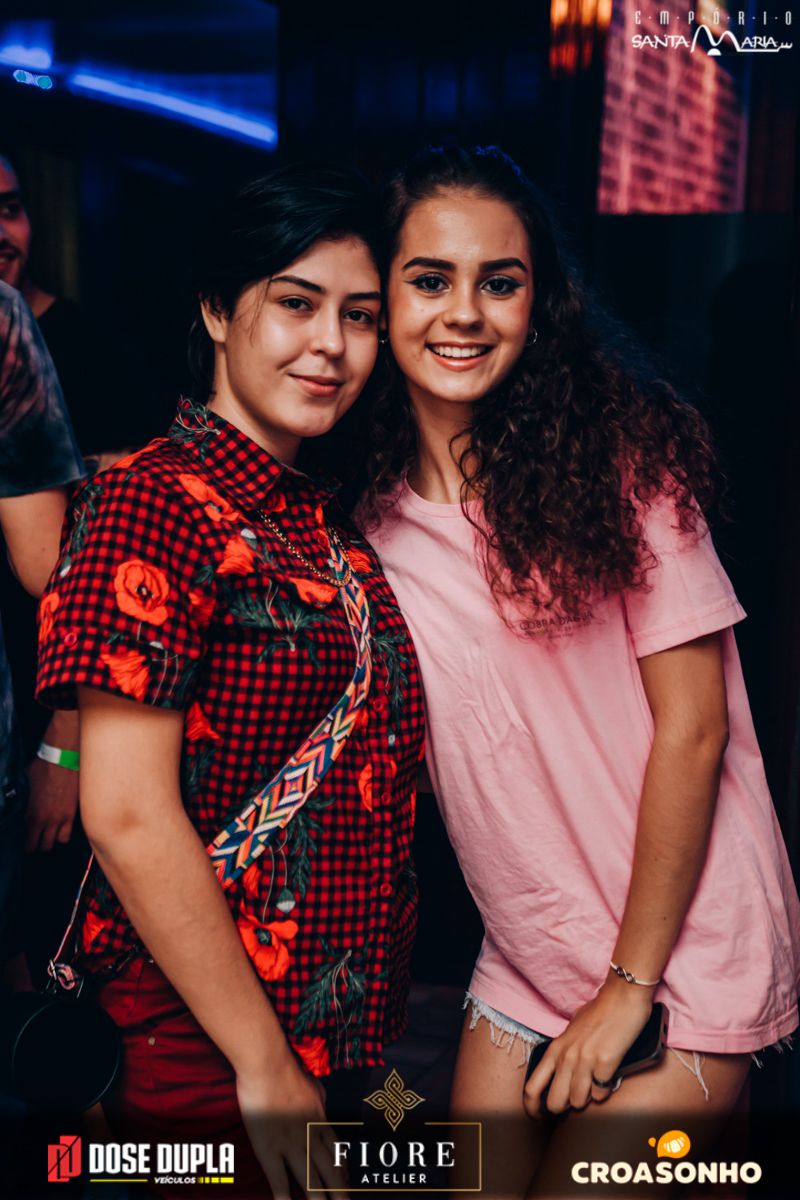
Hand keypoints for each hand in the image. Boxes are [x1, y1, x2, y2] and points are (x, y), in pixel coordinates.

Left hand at [25, 755, 78, 851]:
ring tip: (54, 834)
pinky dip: (67, 831)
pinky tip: (65, 825)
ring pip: (59, 841)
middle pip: (44, 846)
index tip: (30, 843)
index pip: (29, 842)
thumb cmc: (46, 766)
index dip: (29, 845)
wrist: (64, 758)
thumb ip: (30, 792)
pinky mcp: (75, 811)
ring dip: (56, 839)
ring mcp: (63, 817)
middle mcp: (48, 820)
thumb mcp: (29, 780)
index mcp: (33, 814)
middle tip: (41, 841)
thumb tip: (30, 788)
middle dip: (41, 845)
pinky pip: (71, 830)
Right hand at [236, 1053, 347, 1199]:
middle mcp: (310, 1135)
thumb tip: (323, 1103)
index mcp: (320, 1119)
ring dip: (318, 1198)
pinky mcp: (269, 1148)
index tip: (348, 1183)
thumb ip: (319, 1098)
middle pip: (328, 1169)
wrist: (269, 1064)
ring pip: (309, 1178)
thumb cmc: (289, 1070)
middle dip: (339, 1191)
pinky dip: (284, 1196)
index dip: (343, 1170)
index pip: (336, 1150)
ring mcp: (291, 1143)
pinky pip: (279, 1178)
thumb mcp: (313, 1083)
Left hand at [523, 976, 652, 1116]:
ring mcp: (585, 1060)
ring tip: (595, 1084)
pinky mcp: (605, 1063)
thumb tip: (563, 1068)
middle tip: (576, 1099)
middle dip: (566, 1107)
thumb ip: (565, 1049)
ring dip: (588, 1098)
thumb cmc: (600, 1011)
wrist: (622, 997)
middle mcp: (566, 1056)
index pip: (532, 1088)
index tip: (539, 1116)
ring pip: (578, 1102)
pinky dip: (605, 1091)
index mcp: (555, 1049)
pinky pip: (601, 1094)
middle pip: (555, 1103)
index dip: (532, 1108)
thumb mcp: (573, 1030)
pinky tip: (609, 1078)